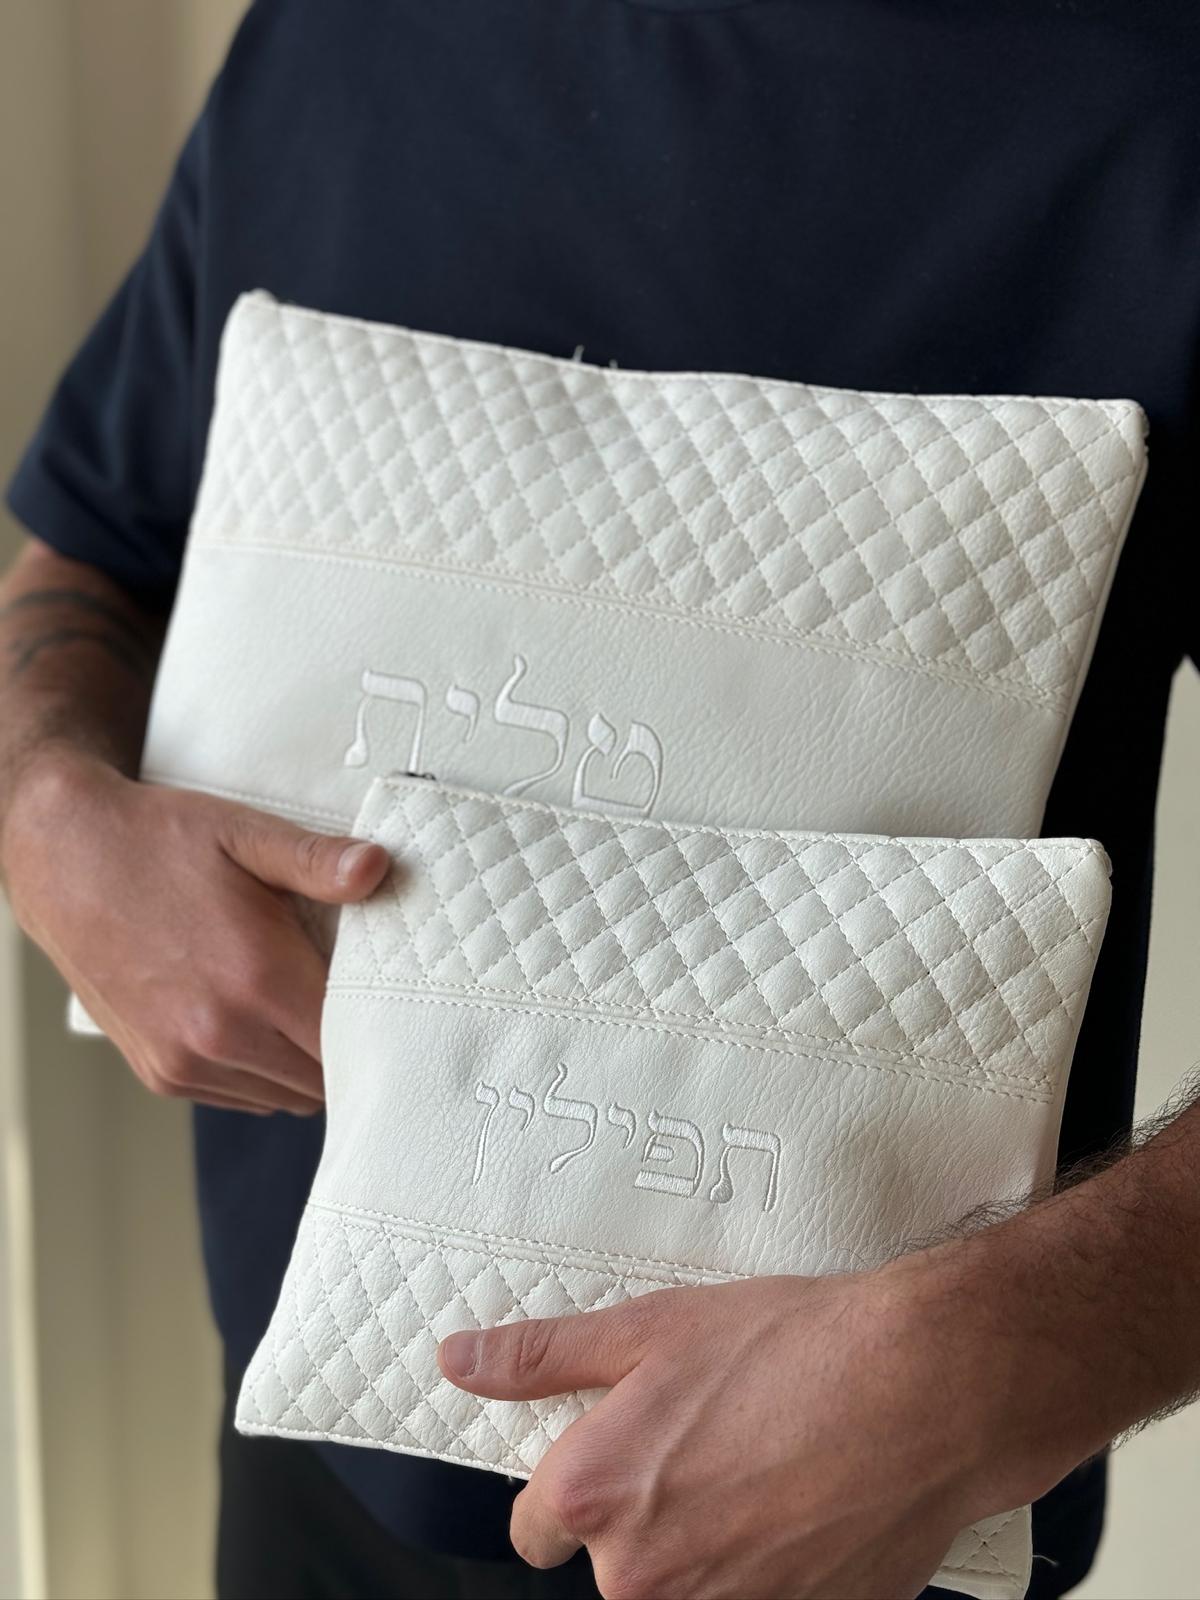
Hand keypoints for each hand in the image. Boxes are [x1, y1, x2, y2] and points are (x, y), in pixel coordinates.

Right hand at [1, 748, 388, 1113]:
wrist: (64, 860)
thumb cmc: (159, 842)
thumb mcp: (244, 834)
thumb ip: (317, 861)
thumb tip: (378, 868)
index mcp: (256, 978)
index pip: (351, 1040)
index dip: (378, 1023)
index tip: (387, 998)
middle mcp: (220, 1034)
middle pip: (325, 1078)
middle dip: (345, 1045)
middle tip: (348, 1000)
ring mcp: (185, 1062)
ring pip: (287, 1097)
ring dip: (304, 1064)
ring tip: (298, 1008)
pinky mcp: (161, 1074)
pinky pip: (242, 1097)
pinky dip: (262, 1073)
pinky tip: (257, 1022)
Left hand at [438, 1268, 1020, 1599]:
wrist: (923, 1390)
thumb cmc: (790, 1348)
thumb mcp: (649, 1327)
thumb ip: (541, 1356)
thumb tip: (458, 1362)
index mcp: (596, 1498)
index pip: (531, 1530)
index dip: (570, 1487)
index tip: (618, 1456)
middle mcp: (645, 1578)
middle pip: (612, 1566)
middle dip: (647, 1518)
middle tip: (712, 1447)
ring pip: (684, 1590)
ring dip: (709, 1549)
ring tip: (764, 1474)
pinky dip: (769, 1570)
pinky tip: (802, 1511)